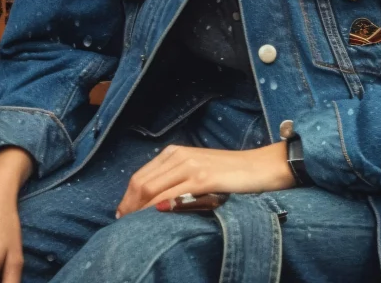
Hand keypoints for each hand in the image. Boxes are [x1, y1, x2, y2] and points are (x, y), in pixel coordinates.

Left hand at [116, 142, 295, 217]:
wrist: (258, 167)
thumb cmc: (228, 173)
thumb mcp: (197, 170)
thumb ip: (175, 179)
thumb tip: (151, 201)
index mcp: (175, 152)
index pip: (140, 176)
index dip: (127, 198)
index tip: (122, 216)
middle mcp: (179, 155)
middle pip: (141, 183)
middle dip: (129, 206)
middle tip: (125, 226)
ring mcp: (191, 166)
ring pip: (152, 189)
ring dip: (139, 210)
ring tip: (135, 227)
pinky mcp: (203, 179)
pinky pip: (173, 195)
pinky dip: (159, 208)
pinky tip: (155, 218)